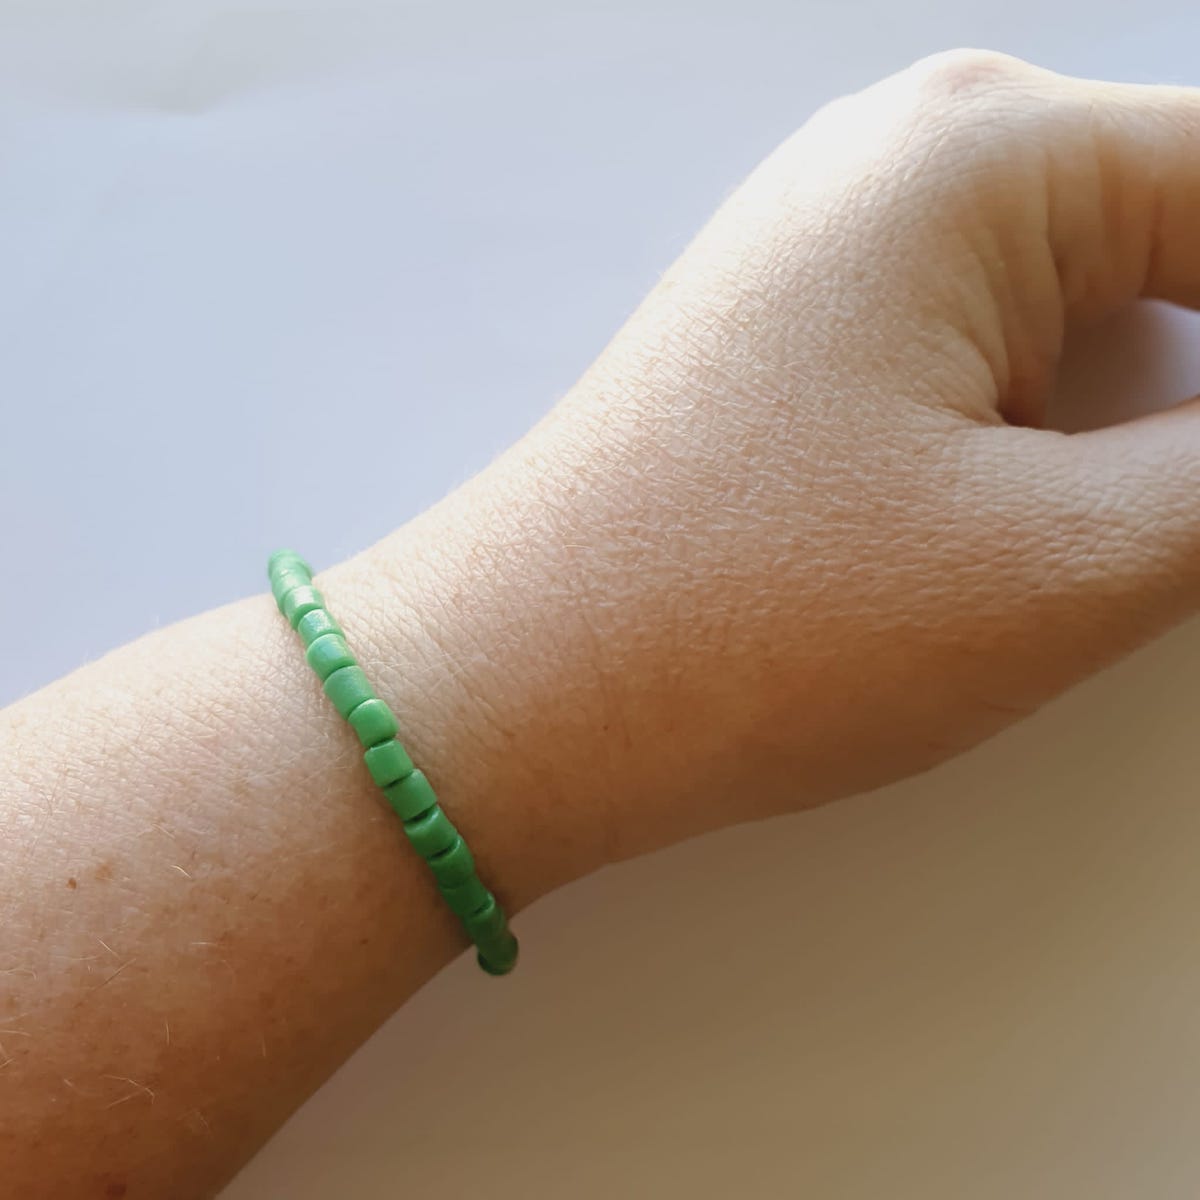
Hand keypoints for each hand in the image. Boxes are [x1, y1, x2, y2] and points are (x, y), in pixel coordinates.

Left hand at [340, 51, 1199, 877]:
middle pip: (1180, 229)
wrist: (518, 689)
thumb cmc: (751, 625)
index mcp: (985, 152)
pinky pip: (998, 342)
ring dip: (1155, 407)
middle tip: (1167, 531)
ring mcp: (840, 246)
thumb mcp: (1069, 557)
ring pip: (1093, 295)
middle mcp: (904, 159)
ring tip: (1102, 533)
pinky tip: (1056, 507)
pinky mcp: (805, 336)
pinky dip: (1066, 416)